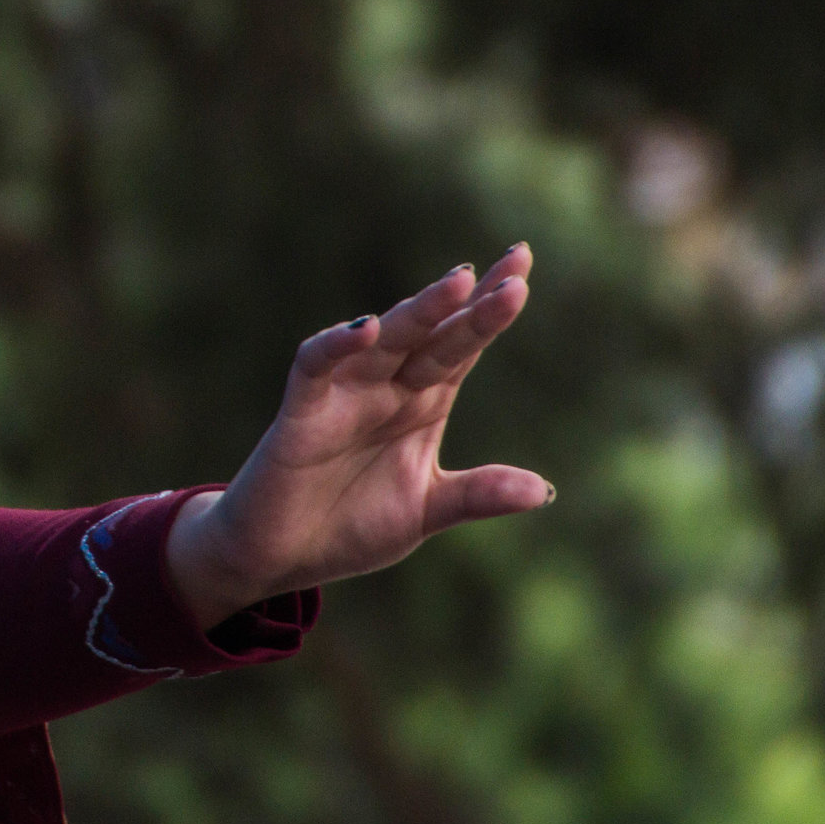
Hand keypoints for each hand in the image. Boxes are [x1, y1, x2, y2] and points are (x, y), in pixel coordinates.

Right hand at [165, 245, 550, 628]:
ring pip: (387, 340)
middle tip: (517, 267)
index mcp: (423, 403)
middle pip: (437, 335)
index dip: (489, 310)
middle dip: (473, 303)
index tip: (523, 269)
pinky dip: (337, 344)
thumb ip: (477, 495)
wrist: (279, 556)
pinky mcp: (303, 410)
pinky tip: (367, 328)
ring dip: (421, 311)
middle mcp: (388, 388)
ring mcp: (345, 394)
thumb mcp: (425, 511)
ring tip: (459, 283)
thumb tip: (545, 492)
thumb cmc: (348, 525)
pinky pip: (317, 365)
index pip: (462, 345)